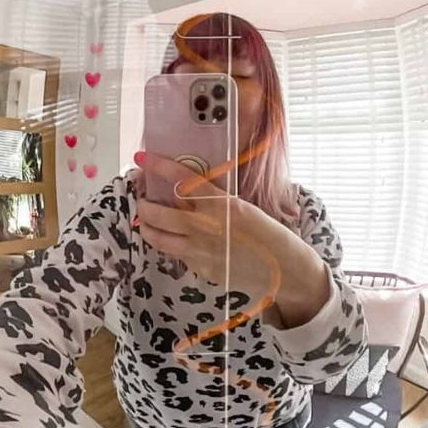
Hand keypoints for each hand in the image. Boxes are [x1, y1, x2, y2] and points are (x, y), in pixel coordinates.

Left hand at [135, 153, 330, 327]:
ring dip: (147, 227)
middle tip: (143, 198)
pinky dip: (170, 245)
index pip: (181, 179)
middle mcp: (206, 226)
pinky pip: (176, 254)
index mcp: (221, 204)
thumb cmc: (270, 235)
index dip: (158, 166)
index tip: (142, 157)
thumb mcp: (244, 208)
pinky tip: (175, 240)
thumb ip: (215, 200)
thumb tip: (186, 191)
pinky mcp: (200, 269)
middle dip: (143, 203)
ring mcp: (200, 251)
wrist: (286, 270)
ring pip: (157, 238)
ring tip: (148, 221)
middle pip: (157, 213)